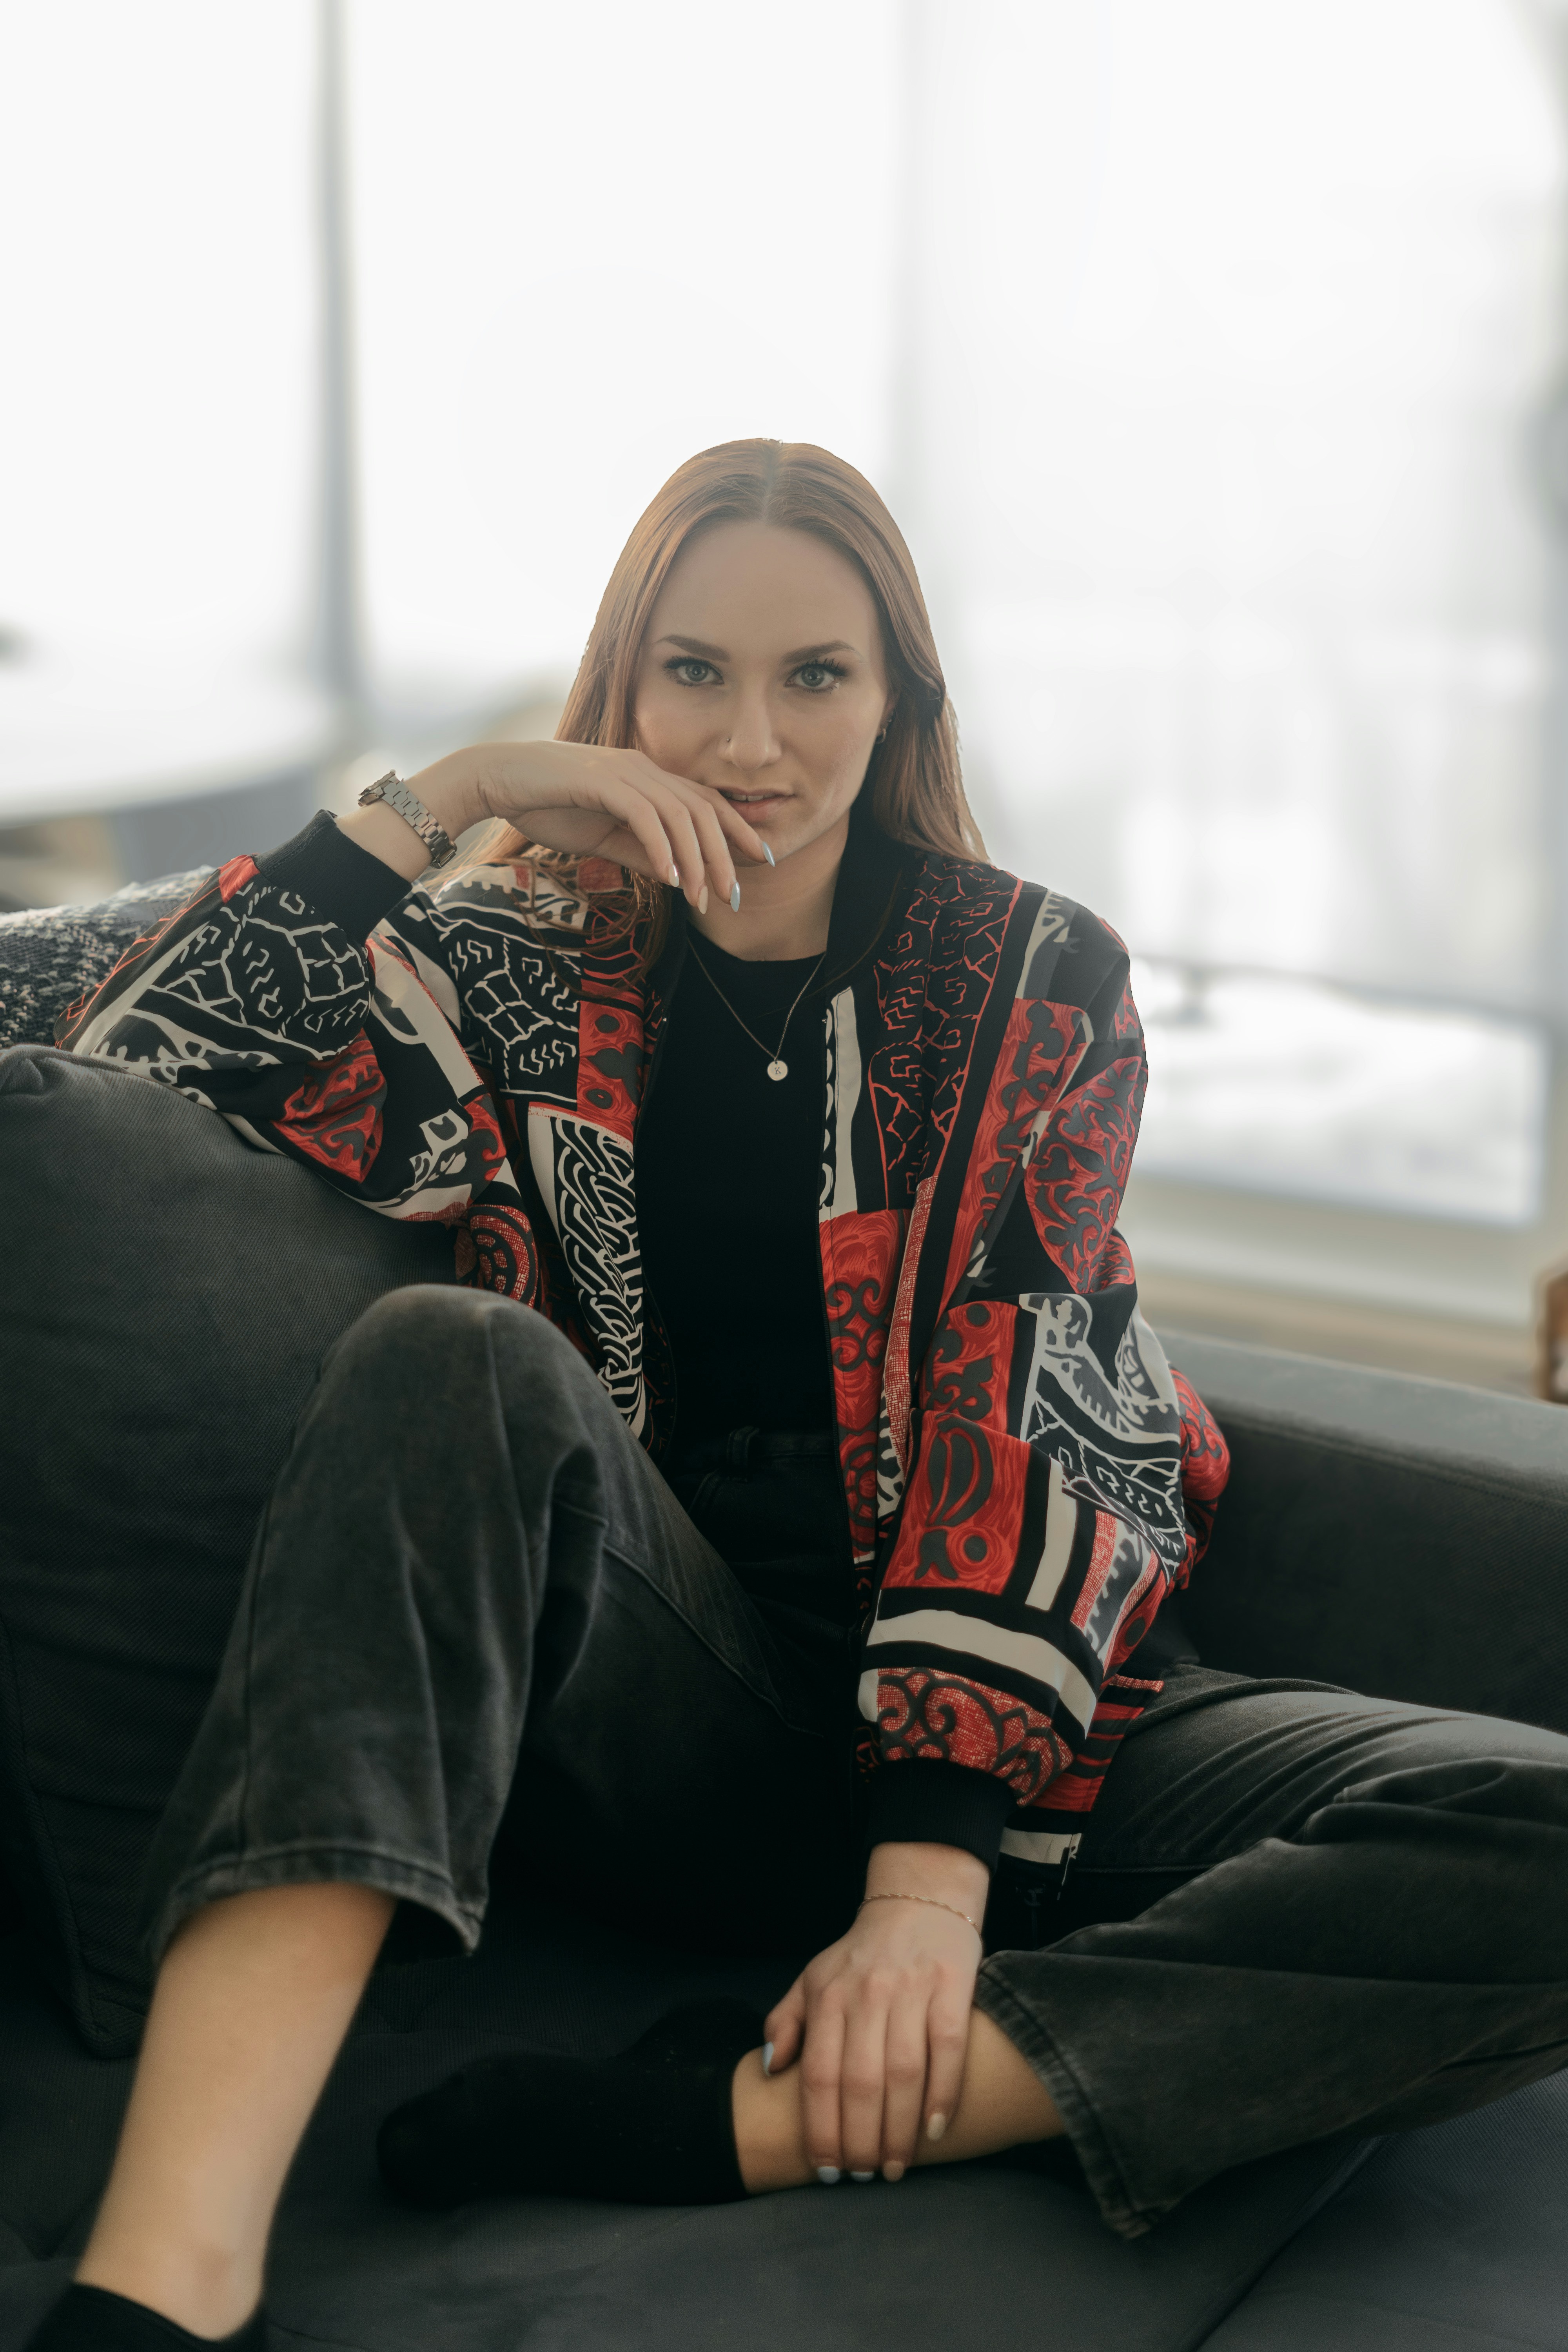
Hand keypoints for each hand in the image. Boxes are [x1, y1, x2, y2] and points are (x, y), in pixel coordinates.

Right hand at [415, 739, 770, 912]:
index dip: (735, 830)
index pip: (704, 803)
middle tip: (733, 894)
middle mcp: (642, 769)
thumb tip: (676, 876)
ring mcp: (623, 772)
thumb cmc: (546, 806)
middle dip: (724, 854)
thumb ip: (639, 852)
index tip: (758, 862)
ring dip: (695, 859)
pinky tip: (669, 878)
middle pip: (701, 810)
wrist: (497, 781)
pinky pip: (645, 816)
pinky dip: (661, 849)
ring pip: (679, 815)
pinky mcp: (602, 781)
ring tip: (702, 897)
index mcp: (646, 777)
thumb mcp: (603, 837)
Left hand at [763, 1844, 986, 2180]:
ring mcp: (910, 1989)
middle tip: (866, 2176)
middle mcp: (866, 1994)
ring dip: (899, 2130)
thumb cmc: (861, 1955)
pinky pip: (947, 2048)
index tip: (827, 2169)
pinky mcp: (951, 1986)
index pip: (819, 2075)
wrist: (917, 1902)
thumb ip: (786, 2021)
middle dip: (861, 2140)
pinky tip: (936, 2129)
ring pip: (903, 2073)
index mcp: (828, 1995)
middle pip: (860, 2083)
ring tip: (896, 2166)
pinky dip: (943, 2092)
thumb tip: (769, 2069)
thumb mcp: (812, 1978)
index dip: (821, 2129)